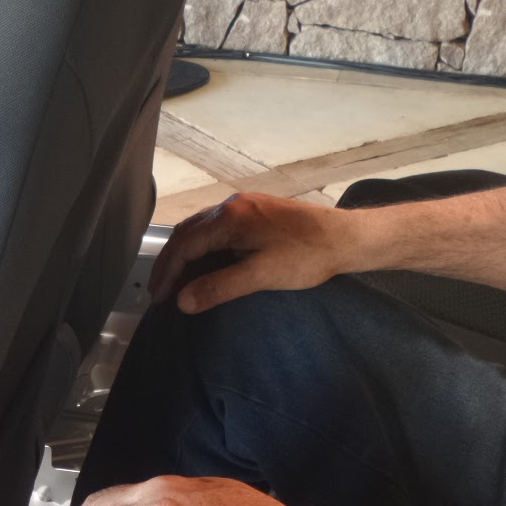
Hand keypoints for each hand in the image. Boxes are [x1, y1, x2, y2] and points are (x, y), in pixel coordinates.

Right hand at [148, 192, 363, 313]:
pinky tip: (206, 264)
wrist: (346, 237)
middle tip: (161, 292)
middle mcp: (232, 204)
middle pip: (187, 233)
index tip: (159, 298)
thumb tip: (183, 301)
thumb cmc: (308, 256)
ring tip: (179, 281)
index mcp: (229, 217)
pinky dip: (204, 247)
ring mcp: (244, 205)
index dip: (167, 273)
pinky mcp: (256, 211)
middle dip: (170, 263)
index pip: (183, 245)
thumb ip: (218, 287)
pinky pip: (217, 227)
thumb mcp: (260, 276)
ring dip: (186, 254)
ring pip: (201, 229)